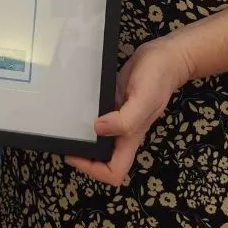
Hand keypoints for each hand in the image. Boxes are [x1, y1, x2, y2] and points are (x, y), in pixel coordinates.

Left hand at [64, 36, 191, 185]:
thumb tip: (98, 130)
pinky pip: (95, 115)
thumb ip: (125, 120)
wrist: (165, 57)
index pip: (114, 171)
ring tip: (62, 124)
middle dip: (81, 154)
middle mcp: (123, 131)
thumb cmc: (158, 78)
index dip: (93, 170)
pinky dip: (83, 115)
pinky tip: (72, 105)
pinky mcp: (111, 101)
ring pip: (97, 137)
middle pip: (102, 158)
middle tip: (63, 139)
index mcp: (131, 137)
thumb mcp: (144, 99)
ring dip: (80, 135)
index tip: (74, 154)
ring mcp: (117, 116)